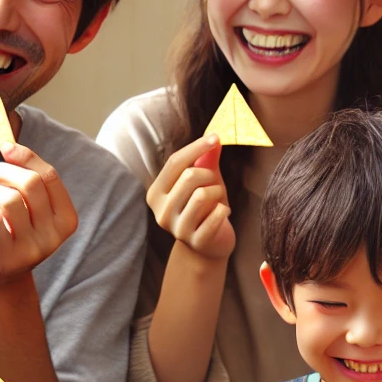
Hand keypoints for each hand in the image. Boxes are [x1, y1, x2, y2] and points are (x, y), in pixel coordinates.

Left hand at [0, 143, 78, 287]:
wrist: (0, 275)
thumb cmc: (13, 230)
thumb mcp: (29, 206)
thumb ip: (28, 176)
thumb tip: (7, 144)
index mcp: (66, 220)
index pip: (49, 177)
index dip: (26, 156)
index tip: (5, 147)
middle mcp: (54, 237)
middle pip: (30, 184)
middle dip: (4, 171)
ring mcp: (32, 250)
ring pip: (9, 201)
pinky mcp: (7, 260)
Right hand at [147, 135, 233, 261]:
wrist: (209, 244)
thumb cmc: (204, 208)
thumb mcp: (204, 181)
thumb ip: (206, 160)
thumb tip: (214, 137)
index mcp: (157, 193)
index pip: (174, 162)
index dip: (196, 147)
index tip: (216, 137)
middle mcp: (161, 211)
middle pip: (189, 176)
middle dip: (209, 176)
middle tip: (215, 185)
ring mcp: (177, 229)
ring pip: (202, 195)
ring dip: (217, 193)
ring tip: (217, 201)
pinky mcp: (195, 241)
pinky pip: (215, 215)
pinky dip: (224, 210)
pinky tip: (222, 214)